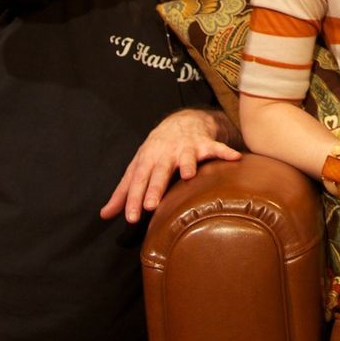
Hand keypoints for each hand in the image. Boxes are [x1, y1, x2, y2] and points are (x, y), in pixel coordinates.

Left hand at [99, 109, 241, 223]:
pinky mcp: (205, 144)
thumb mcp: (138, 168)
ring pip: (187, 157)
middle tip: (151, 205)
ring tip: (188, 175)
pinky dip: (225, 152)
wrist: (182, 121)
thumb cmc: (157, 151)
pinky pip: (216, 148)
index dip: (134, 199)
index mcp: (147, 160)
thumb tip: (104, 215)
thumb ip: (124, 192)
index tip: (132, 219)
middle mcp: (166, 154)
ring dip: (187, 164)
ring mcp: (186, 148)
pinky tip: (235, 158)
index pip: (138, 182)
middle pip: (159, 172)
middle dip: (155, 187)